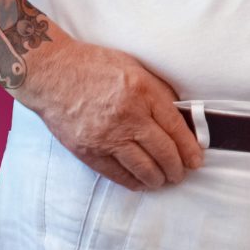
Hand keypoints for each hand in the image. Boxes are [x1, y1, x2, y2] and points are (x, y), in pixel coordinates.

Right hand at [17, 38, 204, 190]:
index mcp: (143, 91)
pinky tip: (142, 184)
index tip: (196, 159)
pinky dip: (133, 181)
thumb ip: (157, 92)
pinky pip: (116, 173)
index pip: (176, 127)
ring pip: (142, 167)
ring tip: (164, 180)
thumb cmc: (95, 65)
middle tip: (182, 173)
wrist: (53, 73)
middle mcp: (128, 116)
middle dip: (177, 167)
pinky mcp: (88, 150)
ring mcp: (107, 136)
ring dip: (158, 178)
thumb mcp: (136, 67)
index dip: (189, 147)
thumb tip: (179, 116)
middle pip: (163, 151)